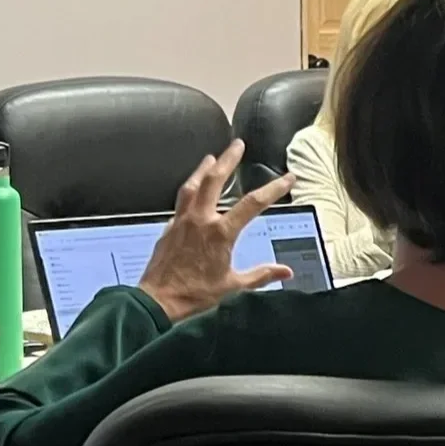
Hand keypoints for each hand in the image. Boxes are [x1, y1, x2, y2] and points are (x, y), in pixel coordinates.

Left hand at [136, 140, 297, 321]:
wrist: (157, 301)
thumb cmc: (194, 295)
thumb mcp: (233, 286)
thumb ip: (261, 275)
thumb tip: (285, 271)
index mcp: (220, 234)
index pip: (253, 204)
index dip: (274, 188)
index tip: (287, 178)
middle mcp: (200, 221)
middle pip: (215, 179)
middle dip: (228, 159)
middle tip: (237, 145)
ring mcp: (182, 221)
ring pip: (193, 185)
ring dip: (204, 169)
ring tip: (211, 157)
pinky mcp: (169, 228)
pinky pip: (181, 201)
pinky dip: (190, 190)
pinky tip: (193, 191)